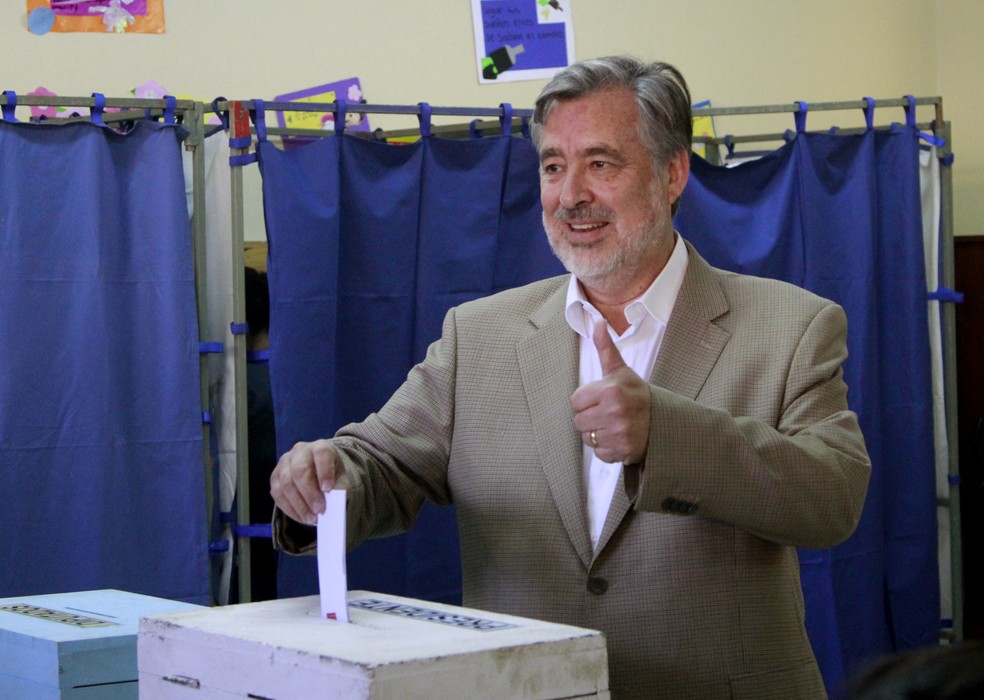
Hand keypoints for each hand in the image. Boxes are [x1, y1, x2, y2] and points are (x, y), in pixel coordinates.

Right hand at [270, 439, 349, 525]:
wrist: (318, 473)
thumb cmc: (331, 476)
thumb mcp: (341, 480)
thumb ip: (339, 490)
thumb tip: (333, 505)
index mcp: (320, 447)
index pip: (321, 454)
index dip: (324, 472)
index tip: (328, 490)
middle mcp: (300, 451)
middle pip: (300, 471)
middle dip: (309, 494)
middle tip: (320, 511)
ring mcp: (284, 463)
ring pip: (286, 484)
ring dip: (299, 505)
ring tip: (312, 519)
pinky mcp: (275, 477)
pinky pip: (278, 495)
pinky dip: (290, 509)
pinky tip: (302, 518)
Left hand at [570, 321, 651, 463]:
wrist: (665, 421)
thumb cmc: (638, 394)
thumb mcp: (622, 371)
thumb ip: (606, 349)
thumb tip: (597, 323)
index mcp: (610, 391)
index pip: (576, 401)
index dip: (586, 401)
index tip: (601, 399)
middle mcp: (613, 413)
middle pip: (578, 421)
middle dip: (590, 417)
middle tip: (608, 413)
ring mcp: (618, 434)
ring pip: (587, 437)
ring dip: (597, 433)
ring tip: (613, 425)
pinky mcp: (621, 452)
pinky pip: (599, 453)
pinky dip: (607, 448)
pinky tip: (618, 438)